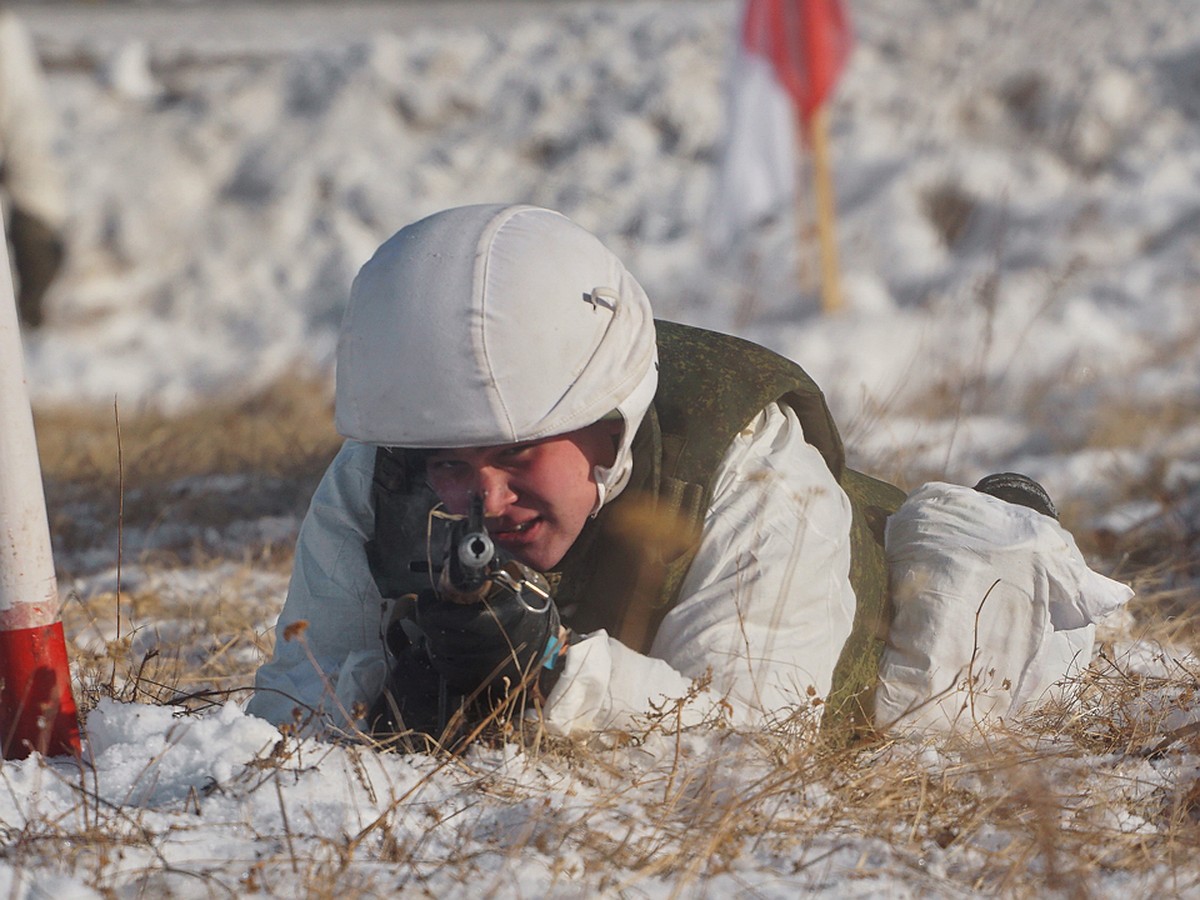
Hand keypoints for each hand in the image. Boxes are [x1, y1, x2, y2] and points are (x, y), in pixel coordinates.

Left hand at [416, 580, 561, 696]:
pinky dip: (442, 661)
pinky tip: (444, 648)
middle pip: (445, 638)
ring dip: (432, 641)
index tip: (427, 597)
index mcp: (506, 618)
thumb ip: (482, 577)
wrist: (547, 640)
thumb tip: (450, 572)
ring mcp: (492, 669)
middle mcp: (498, 646)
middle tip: (426, 610)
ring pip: (443, 657)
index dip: (432, 608)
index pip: (457, 619)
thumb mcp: (511, 584)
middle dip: (427, 621)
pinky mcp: (486, 684)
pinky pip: (451, 676)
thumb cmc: (524, 606)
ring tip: (435, 627)